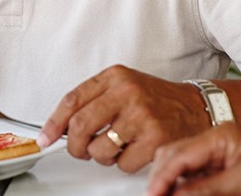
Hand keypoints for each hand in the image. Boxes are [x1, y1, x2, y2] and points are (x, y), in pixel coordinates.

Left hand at [37, 65, 209, 171]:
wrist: (195, 106)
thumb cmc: (154, 98)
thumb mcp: (122, 86)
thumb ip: (94, 100)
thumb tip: (61, 126)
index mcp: (114, 76)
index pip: (72, 99)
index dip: (54, 122)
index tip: (45, 137)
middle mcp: (126, 92)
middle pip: (81, 127)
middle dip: (75, 146)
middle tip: (80, 150)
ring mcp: (141, 115)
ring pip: (100, 150)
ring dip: (102, 156)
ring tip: (115, 146)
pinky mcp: (155, 139)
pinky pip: (123, 164)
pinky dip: (123, 164)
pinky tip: (134, 151)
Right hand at [147, 123, 240, 195]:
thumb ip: (210, 187)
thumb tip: (178, 194)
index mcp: (220, 135)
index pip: (180, 154)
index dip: (163, 176)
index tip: (153, 194)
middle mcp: (213, 139)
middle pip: (174, 154)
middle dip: (160, 176)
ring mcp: (215, 150)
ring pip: (180, 162)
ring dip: (169, 180)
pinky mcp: (219, 163)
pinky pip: (193, 172)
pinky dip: (182, 184)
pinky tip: (177, 192)